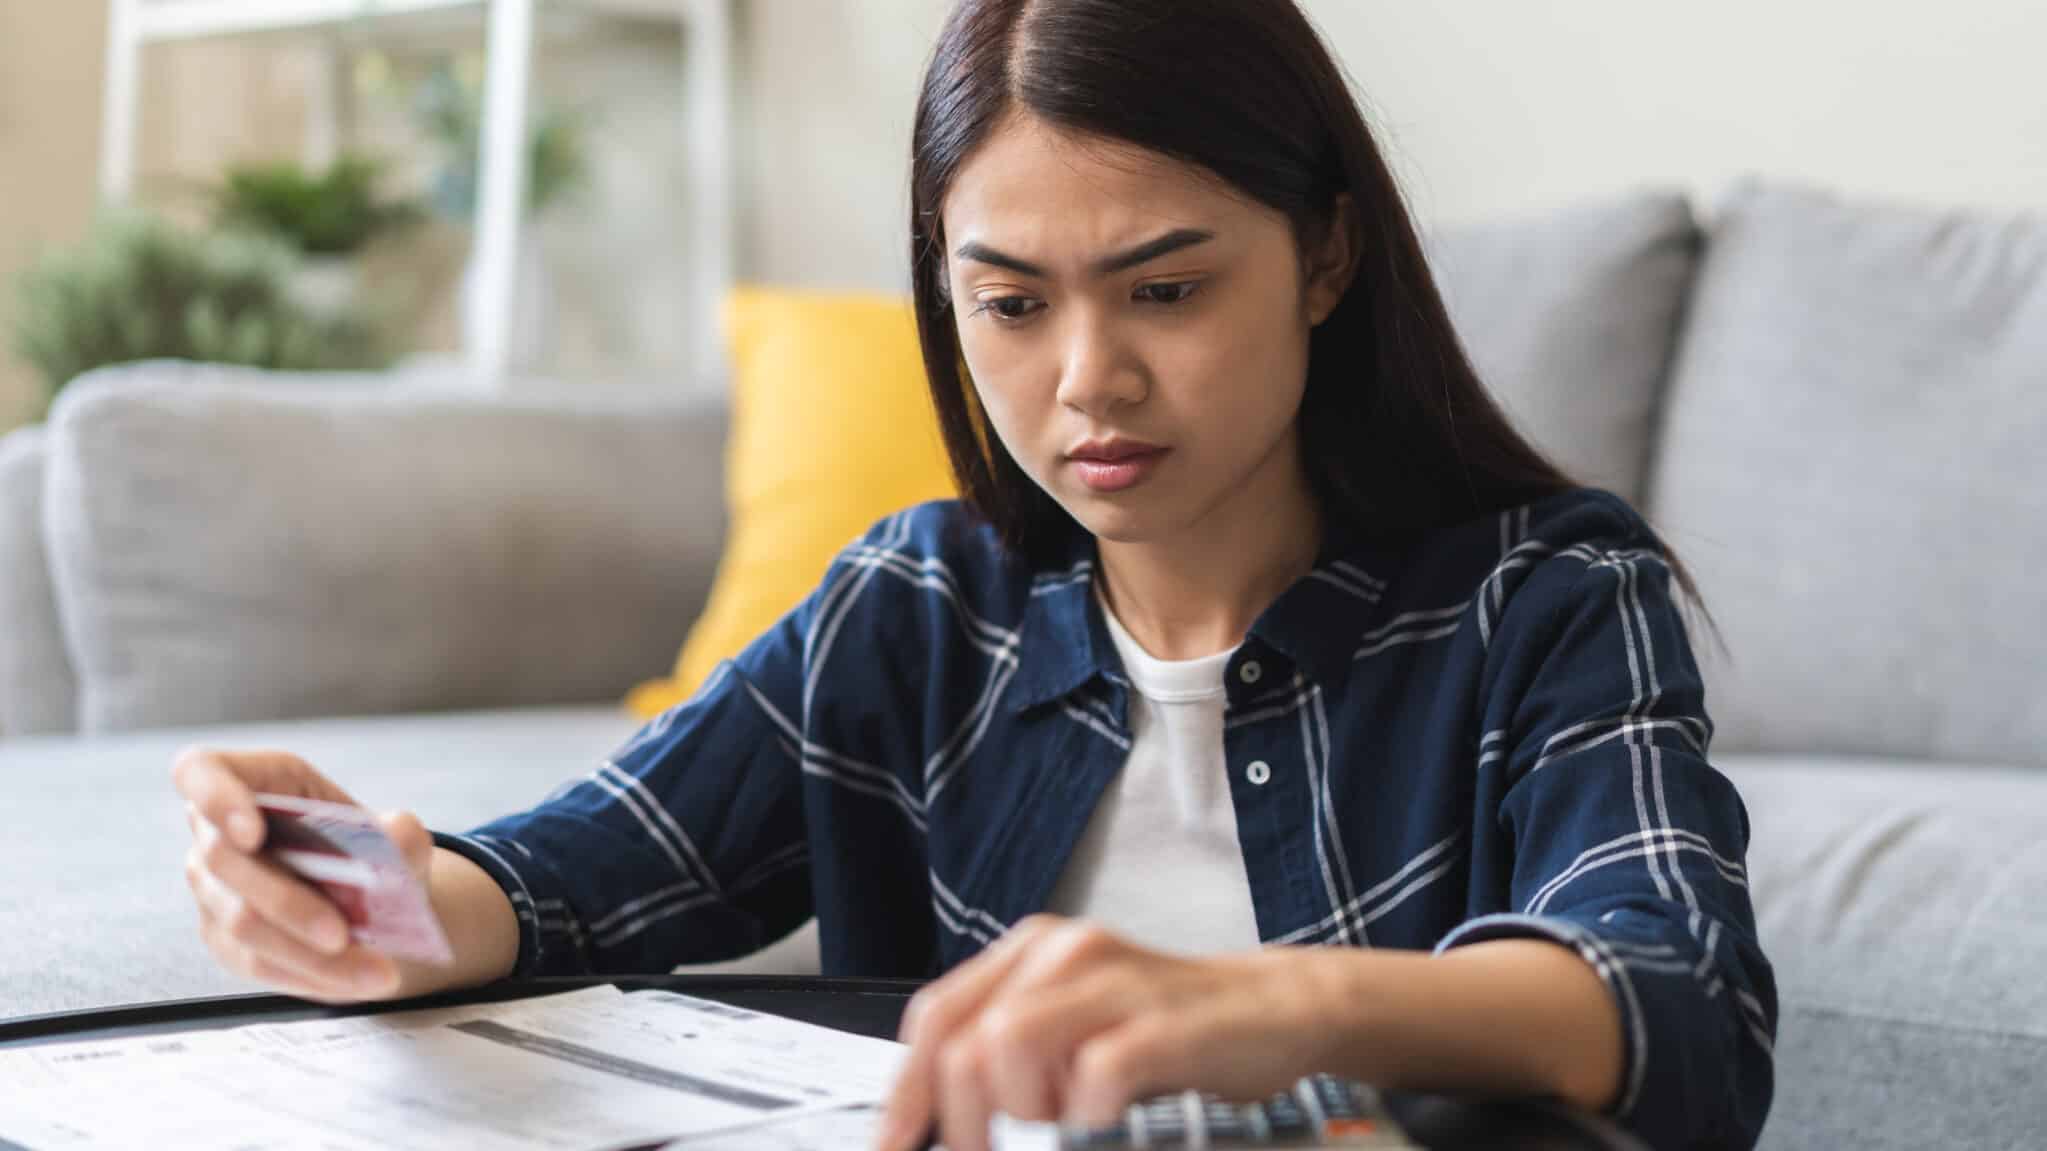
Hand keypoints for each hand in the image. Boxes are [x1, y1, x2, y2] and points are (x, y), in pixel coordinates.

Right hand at [171, 746, 433, 1003]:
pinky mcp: (223, 938)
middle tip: (342, 934)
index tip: (252, 834)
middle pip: (223, 862)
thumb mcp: (402, 839)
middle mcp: (218, 832)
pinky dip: (311, 974)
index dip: (215, 798)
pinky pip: (257, 961)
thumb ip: (403, 833)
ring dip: (308, 953)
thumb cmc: (377, 855)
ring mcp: (213, 889)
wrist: (379, 906)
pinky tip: (357, 982)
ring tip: (376, 972)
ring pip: (241, 923)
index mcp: (259, 782)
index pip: (200, 771)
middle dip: (286, 903)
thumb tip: (398, 835)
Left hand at [874, 915, 1336, 1150]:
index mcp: (1030, 952)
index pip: (934, 1019)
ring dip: (1021, 1112)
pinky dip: (1086, 1117)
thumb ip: (1008, 1058)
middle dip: (961, 1124)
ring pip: (1011, 1044)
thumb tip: (941, 1123)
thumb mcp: (1073, 1028)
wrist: (1273, 1008)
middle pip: (963, 1041)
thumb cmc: (1164, 1029)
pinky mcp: (1165, 1022)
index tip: (896, 1149)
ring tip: (1054, 1130)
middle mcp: (1064, 953)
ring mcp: (1115, 983)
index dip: (906, 1096)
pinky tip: (1104, 1124)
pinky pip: (1096, 1074)